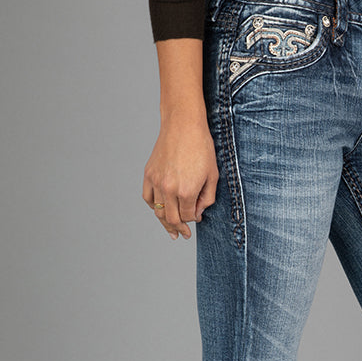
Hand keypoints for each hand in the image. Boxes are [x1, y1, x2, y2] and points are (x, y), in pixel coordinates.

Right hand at [142, 112, 218, 239]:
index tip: (196, 219)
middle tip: (183, 234)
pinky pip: (148, 198)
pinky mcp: (149, 174)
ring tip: (171, 230)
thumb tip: (197, 214)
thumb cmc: (202, 148)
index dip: (192, 220)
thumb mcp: (213, 176)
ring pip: (158, 211)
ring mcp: (156, 182)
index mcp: (187, 191)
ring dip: (165, 222)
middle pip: (171, 218)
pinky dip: (154, 206)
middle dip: (179, 228)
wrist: (183, 126)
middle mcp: (169, 189)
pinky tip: (160, 210)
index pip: (187, 216)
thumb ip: (207, 199)